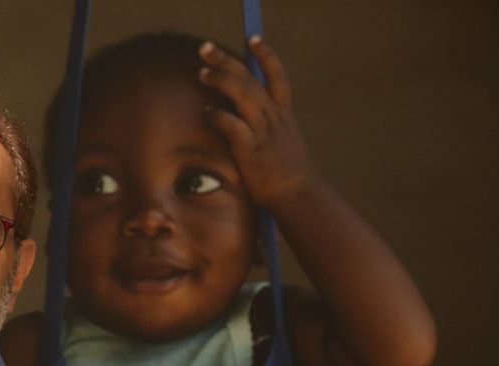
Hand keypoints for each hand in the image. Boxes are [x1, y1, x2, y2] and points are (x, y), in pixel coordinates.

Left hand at [198, 36, 315, 206]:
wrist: (296, 194)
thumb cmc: (286, 172)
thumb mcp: (283, 141)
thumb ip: (268, 126)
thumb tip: (248, 118)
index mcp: (283, 114)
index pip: (277, 75)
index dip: (266, 55)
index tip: (252, 38)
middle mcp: (274, 117)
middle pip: (251, 79)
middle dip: (227, 60)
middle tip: (205, 49)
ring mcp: (264, 132)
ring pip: (244, 95)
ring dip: (221, 80)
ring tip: (202, 73)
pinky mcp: (252, 150)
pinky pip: (234, 126)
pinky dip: (220, 116)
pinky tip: (207, 112)